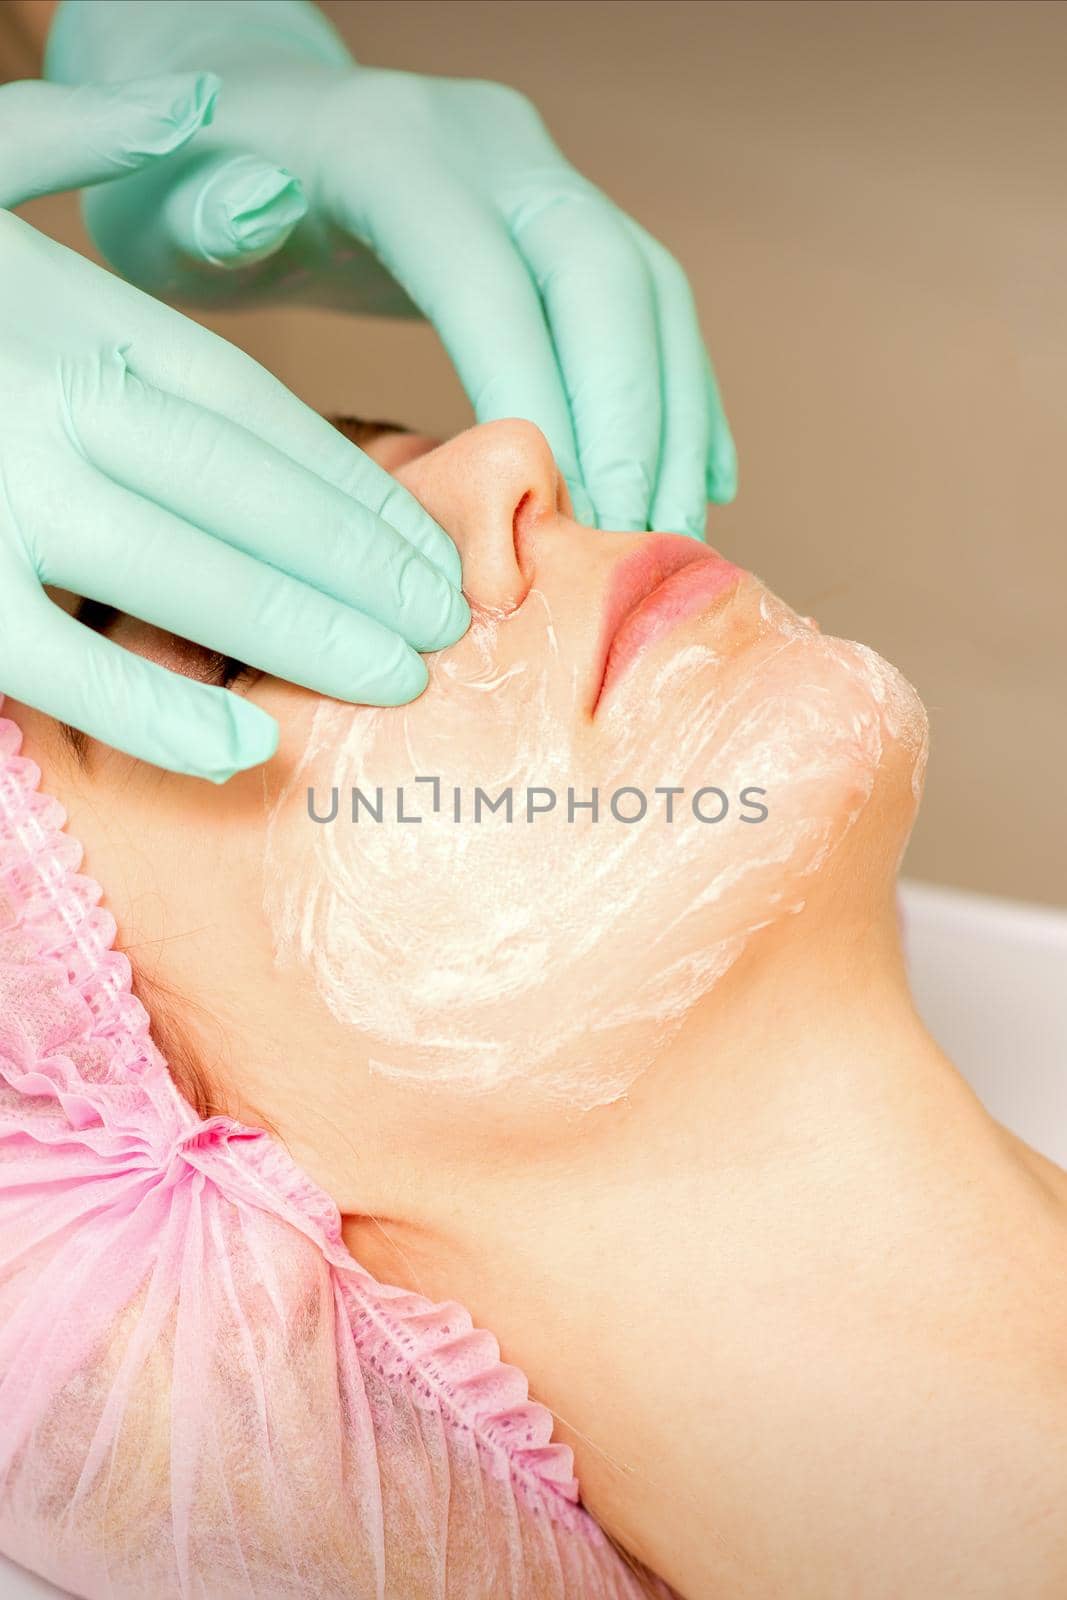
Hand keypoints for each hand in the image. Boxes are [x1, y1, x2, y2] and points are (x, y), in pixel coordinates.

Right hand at [0, 73, 467, 781]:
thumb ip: (71, 140)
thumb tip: (197, 99)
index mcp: (76, 318)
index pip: (258, 414)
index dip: (356, 486)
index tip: (435, 543)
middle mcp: (50, 400)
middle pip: (247, 495)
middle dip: (360, 567)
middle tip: (448, 626)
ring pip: (179, 573)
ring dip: (297, 634)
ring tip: (392, 681)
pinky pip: (55, 664)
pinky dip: (148, 710)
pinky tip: (243, 747)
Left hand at [47, 0, 736, 537]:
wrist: (260, 120)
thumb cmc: (196, 191)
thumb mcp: (168, 205)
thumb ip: (210, 212)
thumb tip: (258, 205)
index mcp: (393, 151)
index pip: (488, 279)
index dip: (536, 398)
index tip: (561, 519)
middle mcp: (493, 149)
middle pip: (604, 278)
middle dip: (631, 419)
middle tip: (635, 543)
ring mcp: (545, 180)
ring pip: (650, 295)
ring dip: (674, 421)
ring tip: (671, 538)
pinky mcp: (572, 221)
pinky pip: (655, 307)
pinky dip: (683, 399)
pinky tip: (700, 485)